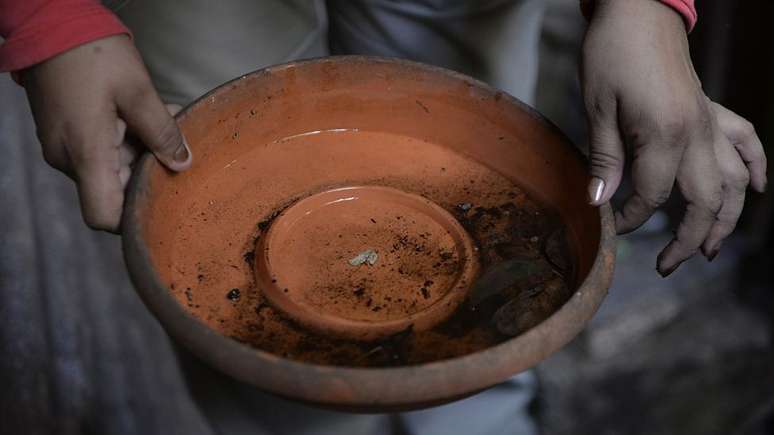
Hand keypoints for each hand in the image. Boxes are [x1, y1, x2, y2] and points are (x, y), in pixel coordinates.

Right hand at [24, 35, 191, 231]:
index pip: (103, 215)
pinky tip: (145, 116)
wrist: (50, 25)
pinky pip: (100, 151)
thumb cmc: (92, 54)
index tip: (162, 201)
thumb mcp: (138, 91)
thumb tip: (182, 163)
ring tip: (164, 120)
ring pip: (110, 168)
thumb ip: (162, 131)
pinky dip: (125, 140)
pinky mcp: (66, 134)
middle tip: (175, 144)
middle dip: (148, 172)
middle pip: (113, 190)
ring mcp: (64, 147)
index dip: (132, 218)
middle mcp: (68, 159)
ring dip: (141, 151)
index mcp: (85, 154)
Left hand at [581, 0, 766, 275]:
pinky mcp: (713, 110)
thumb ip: (604, 157)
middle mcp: (697, 133)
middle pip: (705, 200)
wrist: (639, 11)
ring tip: (710, 249)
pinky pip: (746, 141)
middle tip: (669, 265)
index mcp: (665, 135)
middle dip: (688, 239)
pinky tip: (759, 189)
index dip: (632, 217)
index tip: (614, 228)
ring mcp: (711, 122)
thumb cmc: (611, 54)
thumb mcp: (598, 107)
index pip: (652, 194)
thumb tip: (598, 202)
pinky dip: (757, 166)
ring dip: (726, 218)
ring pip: (735, 181)